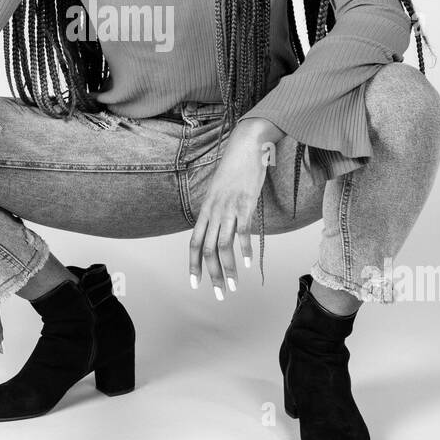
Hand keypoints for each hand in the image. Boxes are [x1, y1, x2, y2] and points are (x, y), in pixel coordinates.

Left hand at [188, 117, 283, 298]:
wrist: (246, 144)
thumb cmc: (235, 167)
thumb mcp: (220, 190)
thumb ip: (217, 208)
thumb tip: (217, 225)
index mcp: (206, 209)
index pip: (195, 243)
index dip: (193, 264)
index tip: (195, 283)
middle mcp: (214, 211)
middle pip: (208, 250)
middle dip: (211, 275)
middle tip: (219, 294)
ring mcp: (229, 208)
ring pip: (223, 245)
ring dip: (227, 269)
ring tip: (232, 286)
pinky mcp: (246, 203)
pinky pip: (242, 231)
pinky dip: (243, 249)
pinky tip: (245, 263)